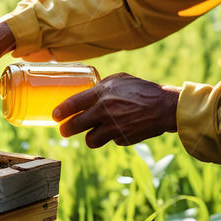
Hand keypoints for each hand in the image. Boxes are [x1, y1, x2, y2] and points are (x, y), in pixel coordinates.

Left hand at [53, 73, 180, 147]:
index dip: (61, 111)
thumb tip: (87, 92)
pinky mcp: (123, 139)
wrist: (165, 107)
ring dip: (90, 137)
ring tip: (92, 133)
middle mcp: (105, 111)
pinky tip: (120, 129)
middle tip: (64, 130)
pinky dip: (112, 136)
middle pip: (76, 126)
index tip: (55, 116)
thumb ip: (102, 86)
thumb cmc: (142, 89)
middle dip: (66, 129)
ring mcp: (114, 127)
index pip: (74, 103)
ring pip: (91, 140)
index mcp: (102, 94)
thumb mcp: (120, 80)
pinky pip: (111, 141)